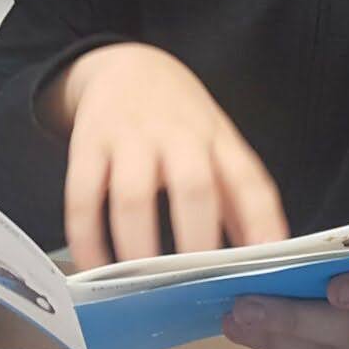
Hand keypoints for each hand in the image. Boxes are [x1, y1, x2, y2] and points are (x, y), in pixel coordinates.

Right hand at [42, 43, 288, 270]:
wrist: (127, 64)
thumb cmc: (181, 119)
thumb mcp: (218, 144)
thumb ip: (239, 198)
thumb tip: (261, 256)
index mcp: (218, 141)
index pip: (248, 180)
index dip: (261, 221)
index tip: (265, 260)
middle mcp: (178, 137)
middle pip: (192, 187)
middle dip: (195, 240)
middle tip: (192, 284)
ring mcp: (130, 139)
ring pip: (133, 196)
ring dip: (136, 246)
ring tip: (139, 285)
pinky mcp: (87, 144)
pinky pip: (82, 196)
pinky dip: (86, 236)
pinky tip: (93, 266)